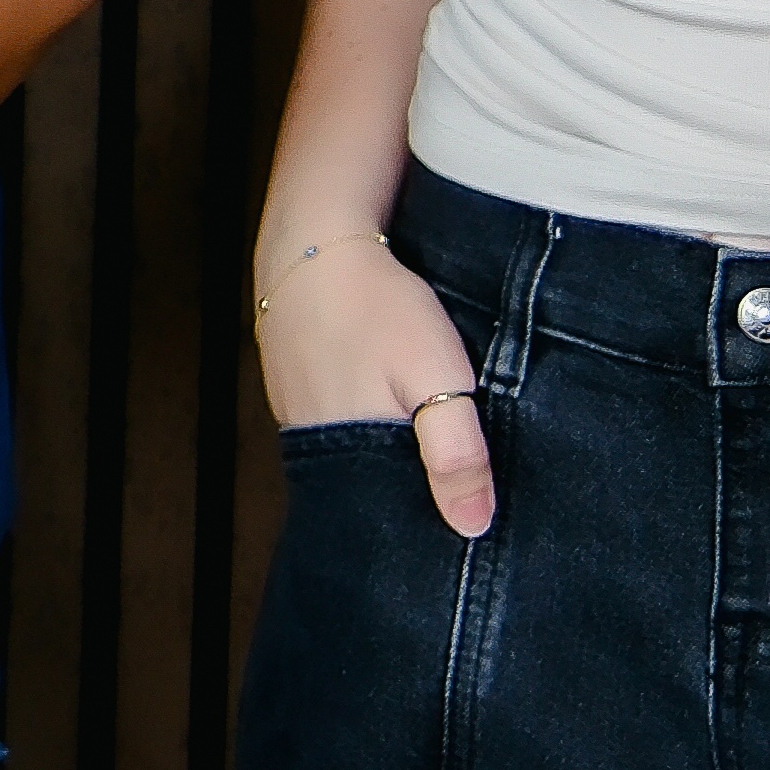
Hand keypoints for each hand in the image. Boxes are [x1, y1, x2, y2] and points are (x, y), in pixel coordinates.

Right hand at [250, 210, 500, 533]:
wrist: (316, 242)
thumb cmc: (378, 308)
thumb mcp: (436, 377)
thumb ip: (456, 453)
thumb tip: (472, 527)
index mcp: (348, 459)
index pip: (388, 518)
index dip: (427, 523)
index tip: (465, 527)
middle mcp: (316, 448)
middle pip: (371, 489)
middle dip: (412, 492)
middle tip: (459, 485)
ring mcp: (299, 416)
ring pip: (356, 455)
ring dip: (391, 455)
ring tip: (432, 445)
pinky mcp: (296, 388)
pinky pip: (340, 425)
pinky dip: (368, 424)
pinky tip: (392, 405)